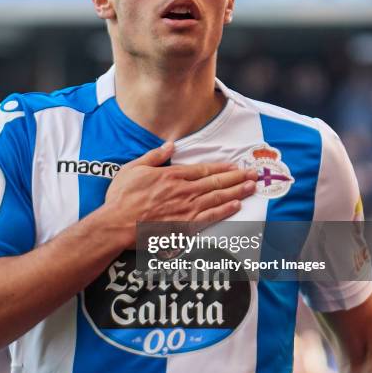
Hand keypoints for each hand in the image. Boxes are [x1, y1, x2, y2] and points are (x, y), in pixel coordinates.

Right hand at [105, 142, 256, 244]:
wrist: (117, 224)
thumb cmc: (122, 197)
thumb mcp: (134, 168)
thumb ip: (154, 156)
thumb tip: (170, 145)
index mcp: (172, 176)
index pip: (203, 170)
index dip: (222, 168)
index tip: (236, 167)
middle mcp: (184, 191)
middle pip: (216, 183)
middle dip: (236, 178)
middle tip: (254, 175)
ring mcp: (186, 210)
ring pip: (217, 198)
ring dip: (237, 192)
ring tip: (251, 188)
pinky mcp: (184, 227)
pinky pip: (210, 218)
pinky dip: (224, 211)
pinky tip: (236, 207)